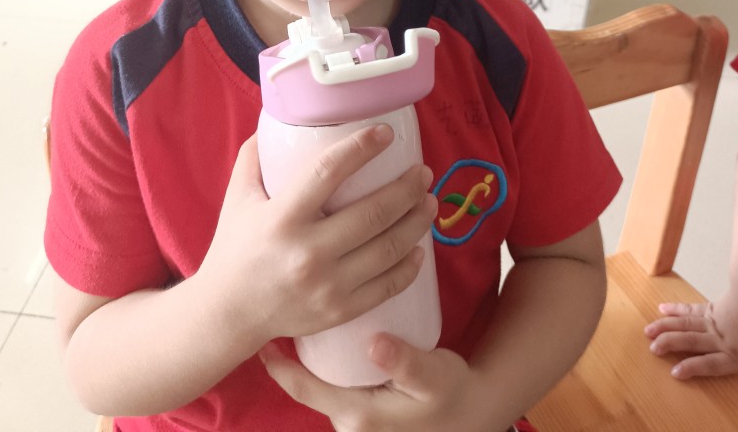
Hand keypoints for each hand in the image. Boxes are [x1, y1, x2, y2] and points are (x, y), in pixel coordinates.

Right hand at [196, 126, 437, 353]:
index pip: (328, 172)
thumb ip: (256, 156)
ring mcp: (327, 286)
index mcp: (281, 217)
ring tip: (428, 202)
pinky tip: (418, 247)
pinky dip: (409, 265)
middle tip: (422, 172)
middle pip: (373, 213)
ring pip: (388, 249)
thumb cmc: (235, 247)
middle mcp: (307, 252)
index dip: (362, 148)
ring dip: (417, 222)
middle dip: (407, 188)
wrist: (228, 312)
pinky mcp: (339, 311)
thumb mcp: (238, 196)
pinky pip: (387, 287)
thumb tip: (282, 118)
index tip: (386, 133)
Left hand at [259, 334, 500, 431]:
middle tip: (281, 316)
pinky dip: (328, 368)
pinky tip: (330, 341)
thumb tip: (374, 344)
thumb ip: (406, 361)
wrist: (475, 414)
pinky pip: (337, 388)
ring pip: (322, 386)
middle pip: (308, 387)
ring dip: (310, 362)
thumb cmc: (453, 395)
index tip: (261, 338)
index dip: (279, 366)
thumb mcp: (434, 376)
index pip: (304, 389)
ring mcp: (358, 421)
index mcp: (357, 417)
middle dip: (290, 359)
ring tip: (300, 322)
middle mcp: (350, 424)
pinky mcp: (367, 414)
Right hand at [644, 293, 737, 378]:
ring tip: (649, 330)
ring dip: (666, 326)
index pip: (712, 364)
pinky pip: (692, 309)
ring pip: (687, 324)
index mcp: (737, 354)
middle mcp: (722, 339)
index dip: (693, 368)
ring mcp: (716, 322)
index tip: (676, 372)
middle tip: (653, 347)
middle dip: (670, 344)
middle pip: (692, 341)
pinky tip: (662, 309)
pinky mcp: (714, 308)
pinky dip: (676, 309)